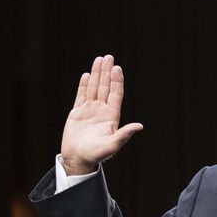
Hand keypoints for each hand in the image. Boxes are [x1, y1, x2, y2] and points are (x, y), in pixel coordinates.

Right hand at [59, 55, 143, 174]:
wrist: (78, 159)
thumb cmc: (96, 154)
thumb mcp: (112, 145)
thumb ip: (124, 134)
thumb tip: (139, 126)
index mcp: (111, 116)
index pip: (115, 94)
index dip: (116, 81)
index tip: (117, 68)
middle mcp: (101, 111)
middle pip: (105, 87)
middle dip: (106, 72)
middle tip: (108, 57)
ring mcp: (89, 110)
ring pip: (94, 88)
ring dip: (96, 74)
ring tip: (99, 60)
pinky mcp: (77, 113)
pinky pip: (81, 95)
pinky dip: (84, 85)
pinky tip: (87, 75)